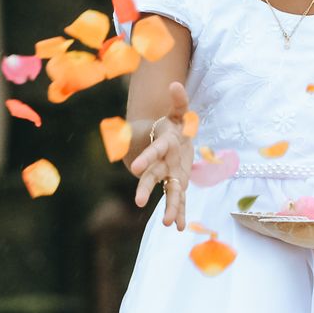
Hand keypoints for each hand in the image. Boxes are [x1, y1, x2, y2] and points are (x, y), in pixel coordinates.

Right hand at [126, 81, 193, 230]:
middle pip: (152, 175)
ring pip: (167, 191)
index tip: (134, 169)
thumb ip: (178, 101)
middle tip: (137, 201)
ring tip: (166, 224)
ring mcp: (169, 174)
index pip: (153, 151)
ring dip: (168, 207)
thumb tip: (175, 84)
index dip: (145, 158)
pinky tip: (177, 227)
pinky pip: (178, 198)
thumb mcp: (178, 113)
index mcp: (162, 145)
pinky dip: (178, 212)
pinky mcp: (177, 182)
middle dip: (144, 188)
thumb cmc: (171, 126)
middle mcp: (162, 162)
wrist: (165, 141)